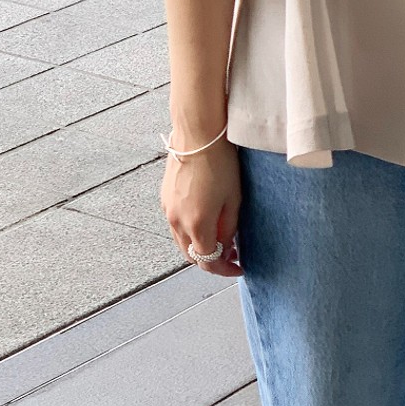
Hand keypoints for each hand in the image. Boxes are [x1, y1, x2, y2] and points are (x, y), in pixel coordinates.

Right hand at [161, 134, 243, 277]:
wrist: (198, 136)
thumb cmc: (220, 164)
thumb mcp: (233, 199)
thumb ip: (229, 228)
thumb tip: (226, 247)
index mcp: (197, 224)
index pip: (208, 261)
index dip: (225, 269)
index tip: (239, 268)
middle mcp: (177, 222)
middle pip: (192, 256)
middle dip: (213, 260)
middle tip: (233, 255)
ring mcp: (167, 211)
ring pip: (182, 242)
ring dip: (200, 247)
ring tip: (221, 238)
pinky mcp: (164, 200)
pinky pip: (176, 226)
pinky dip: (190, 232)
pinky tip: (206, 222)